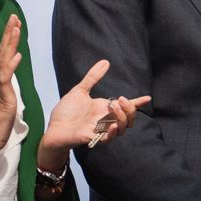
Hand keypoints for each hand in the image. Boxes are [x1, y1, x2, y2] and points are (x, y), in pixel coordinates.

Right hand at [0, 15, 22, 151]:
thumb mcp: (5, 94)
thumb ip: (7, 80)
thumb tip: (13, 63)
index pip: (4, 53)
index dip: (9, 38)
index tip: (15, 22)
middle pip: (2, 51)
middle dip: (9, 33)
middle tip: (14, 16)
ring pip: (3, 60)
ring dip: (10, 44)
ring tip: (16, 28)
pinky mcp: (2, 96)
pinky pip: (5, 79)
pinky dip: (11, 66)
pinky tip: (17, 55)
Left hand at [37, 59, 150, 173]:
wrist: (53, 128)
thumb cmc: (66, 112)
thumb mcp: (80, 91)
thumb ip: (93, 77)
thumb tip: (105, 62)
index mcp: (105, 109)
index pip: (126, 107)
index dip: (138, 103)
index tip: (147, 98)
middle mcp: (107, 120)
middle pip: (129, 118)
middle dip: (130, 109)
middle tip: (121, 99)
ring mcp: (102, 129)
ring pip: (123, 127)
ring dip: (123, 117)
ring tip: (115, 107)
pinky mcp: (95, 138)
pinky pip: (110, 138)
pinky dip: (114, 132)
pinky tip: (113, 125)